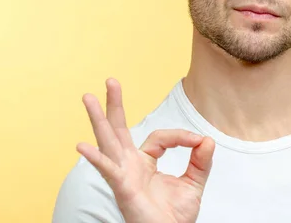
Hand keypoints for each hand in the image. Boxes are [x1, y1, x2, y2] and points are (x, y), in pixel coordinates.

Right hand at [76, 78, 214, 222]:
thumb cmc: (174, 216)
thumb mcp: (194, 183)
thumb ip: (201, 161)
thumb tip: (207, 138)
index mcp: (145, 162)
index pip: (159, 137)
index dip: (181, 136)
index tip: (198, 141)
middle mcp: (130, 165)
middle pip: (119, 129)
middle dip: (115, 105)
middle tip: (110, 81)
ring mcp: (123, 175)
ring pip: (108, 141)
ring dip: (98, 119)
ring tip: (88, 97)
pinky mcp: (122, 188)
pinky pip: (108, 171)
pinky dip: (96, 159)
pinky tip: (82, 146)